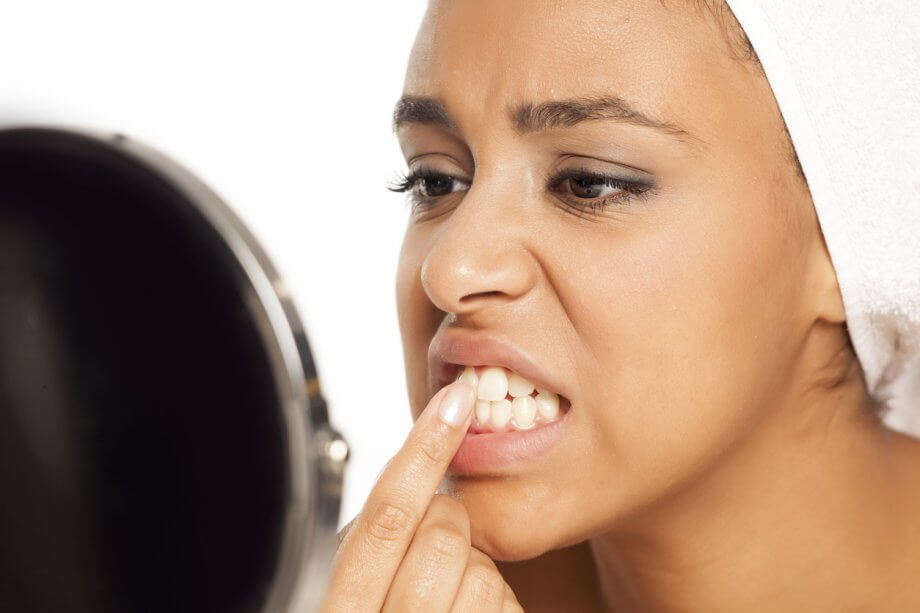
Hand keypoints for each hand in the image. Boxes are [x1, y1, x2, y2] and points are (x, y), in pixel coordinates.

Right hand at [321, 381, 523, 611]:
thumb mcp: (344, 599)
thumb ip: (366, 550)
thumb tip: (406, 474)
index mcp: (341, 609)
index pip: (387, 516)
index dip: (424, 451)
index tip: (455, 401)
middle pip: (443, 537)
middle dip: (448, 525)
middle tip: (433, 545)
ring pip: (485, 573)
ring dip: (476, 571)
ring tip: (448, 593)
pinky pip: (510, 607)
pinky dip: (498, 605)